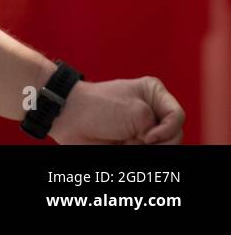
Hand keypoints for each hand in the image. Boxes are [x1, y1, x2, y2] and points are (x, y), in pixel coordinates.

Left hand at [49, 76, 184, 144]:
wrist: (69, 117)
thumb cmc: (100, 106)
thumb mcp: (138, 112)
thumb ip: (162, 128)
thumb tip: (162, 144)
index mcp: (154, 93)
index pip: (178, 117)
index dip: (168, 130)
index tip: (149, 136)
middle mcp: (151, 111)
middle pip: (174, 136)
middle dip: (157, 142)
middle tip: (139, 141)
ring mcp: (142, 129)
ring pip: (161, 147)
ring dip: (144, 148)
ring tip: (125, 142)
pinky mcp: (132, 143)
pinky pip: (145, 153)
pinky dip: (136, 152)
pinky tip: (122, 146)